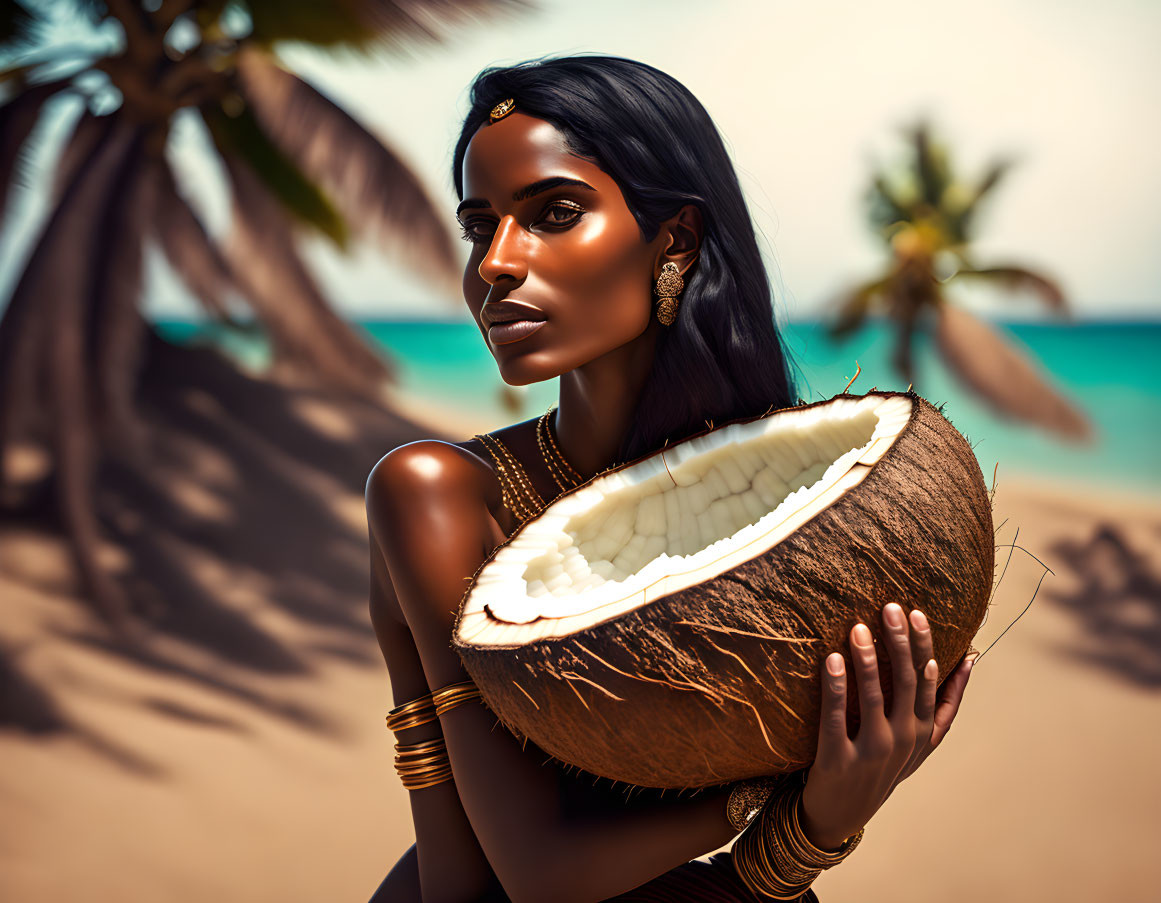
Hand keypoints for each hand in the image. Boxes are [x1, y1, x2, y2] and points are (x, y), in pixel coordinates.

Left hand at [798, 603, 974, 850]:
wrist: (841, 814)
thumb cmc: (882, 767)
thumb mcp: (921, 741)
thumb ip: (945, 704)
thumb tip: (971, 659)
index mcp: (922, 731)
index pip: (930, 682)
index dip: (925, 647)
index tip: (918, 613)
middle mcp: (903, 741)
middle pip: (907, 684)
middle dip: (901, 644)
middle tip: (891, 607)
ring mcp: (872, 752)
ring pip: (874, 698)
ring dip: (868, 660)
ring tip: (858, 627)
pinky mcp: (838, 760)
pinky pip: (836, 718)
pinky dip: (835, 688)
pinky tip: (831, 659)